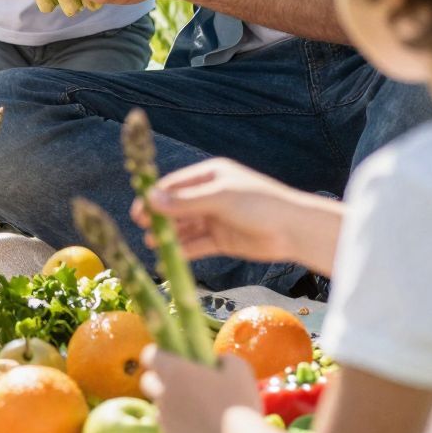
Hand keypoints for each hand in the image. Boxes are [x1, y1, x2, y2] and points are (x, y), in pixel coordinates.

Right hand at [132, 158, 308, 265]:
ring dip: (169, 234)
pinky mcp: (223, 240)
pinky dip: (183, 250)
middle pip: (178, 206)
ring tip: (152, 242)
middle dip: (160, 217)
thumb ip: (186, 201)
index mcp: (210, 176)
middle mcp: (211, 196)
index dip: (155, 197)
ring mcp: (216, 219)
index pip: (175, 185)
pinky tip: (170, 256)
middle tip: (141, 227)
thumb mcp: (220, 198)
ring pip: (186, 226)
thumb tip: (151, 199)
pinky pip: (197, 244)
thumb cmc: (259, 204)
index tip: (138, 209)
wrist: (293, 230)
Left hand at [142, 345, 259, 432]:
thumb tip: (215, 362)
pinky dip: (178, 422)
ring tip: (196, 406)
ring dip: (170, 402)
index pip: (149, 355)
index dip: (158, 354)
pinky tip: (199, 424)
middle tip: (181, 381)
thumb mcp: (237, 368)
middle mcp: (163, 394)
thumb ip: (220, 358)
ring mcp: (166, 419)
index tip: (171, 356)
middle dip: (159, 378)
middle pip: (147, 381)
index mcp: (175, 372)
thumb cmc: (240, 403)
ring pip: (159, 405)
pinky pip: (168, 424)